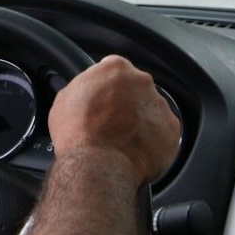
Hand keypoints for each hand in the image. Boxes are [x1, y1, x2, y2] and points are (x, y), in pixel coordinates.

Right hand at [48, 55, 179, 184]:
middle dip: (126, 103)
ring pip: (151, 110)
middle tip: (111, 122)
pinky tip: (136, 150)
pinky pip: (163, 132)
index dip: (106, 87)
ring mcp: (159, 105)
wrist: (97, 165)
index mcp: (115, 68)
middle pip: (136, 88)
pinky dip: (152, 140)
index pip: (114, 70)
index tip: (103, 101)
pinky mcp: (171, 129)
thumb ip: (82, 89)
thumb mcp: (63, 101)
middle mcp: (142, 82)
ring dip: (140, 121)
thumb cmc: (78, 134)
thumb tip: (84, 93)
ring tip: (123, 141)